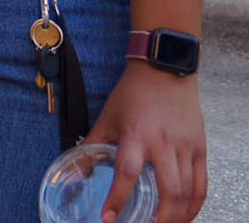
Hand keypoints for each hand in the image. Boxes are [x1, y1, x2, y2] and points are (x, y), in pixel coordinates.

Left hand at [85, 63, 205, 222]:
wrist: (164, 71)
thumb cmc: (132, 94)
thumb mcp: (106, 117)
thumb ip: (91, 146)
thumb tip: (75, 172)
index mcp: (135, 135)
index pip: (126, 172)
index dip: (117, 197)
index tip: (108, 218)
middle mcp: (163, 143)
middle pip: (168, 190)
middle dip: (159, 217)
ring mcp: (185, 147)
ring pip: (188, 191)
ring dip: (178, 216)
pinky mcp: (200, 148)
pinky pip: (202, 184)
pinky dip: (195, 204)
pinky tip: (185, 215)